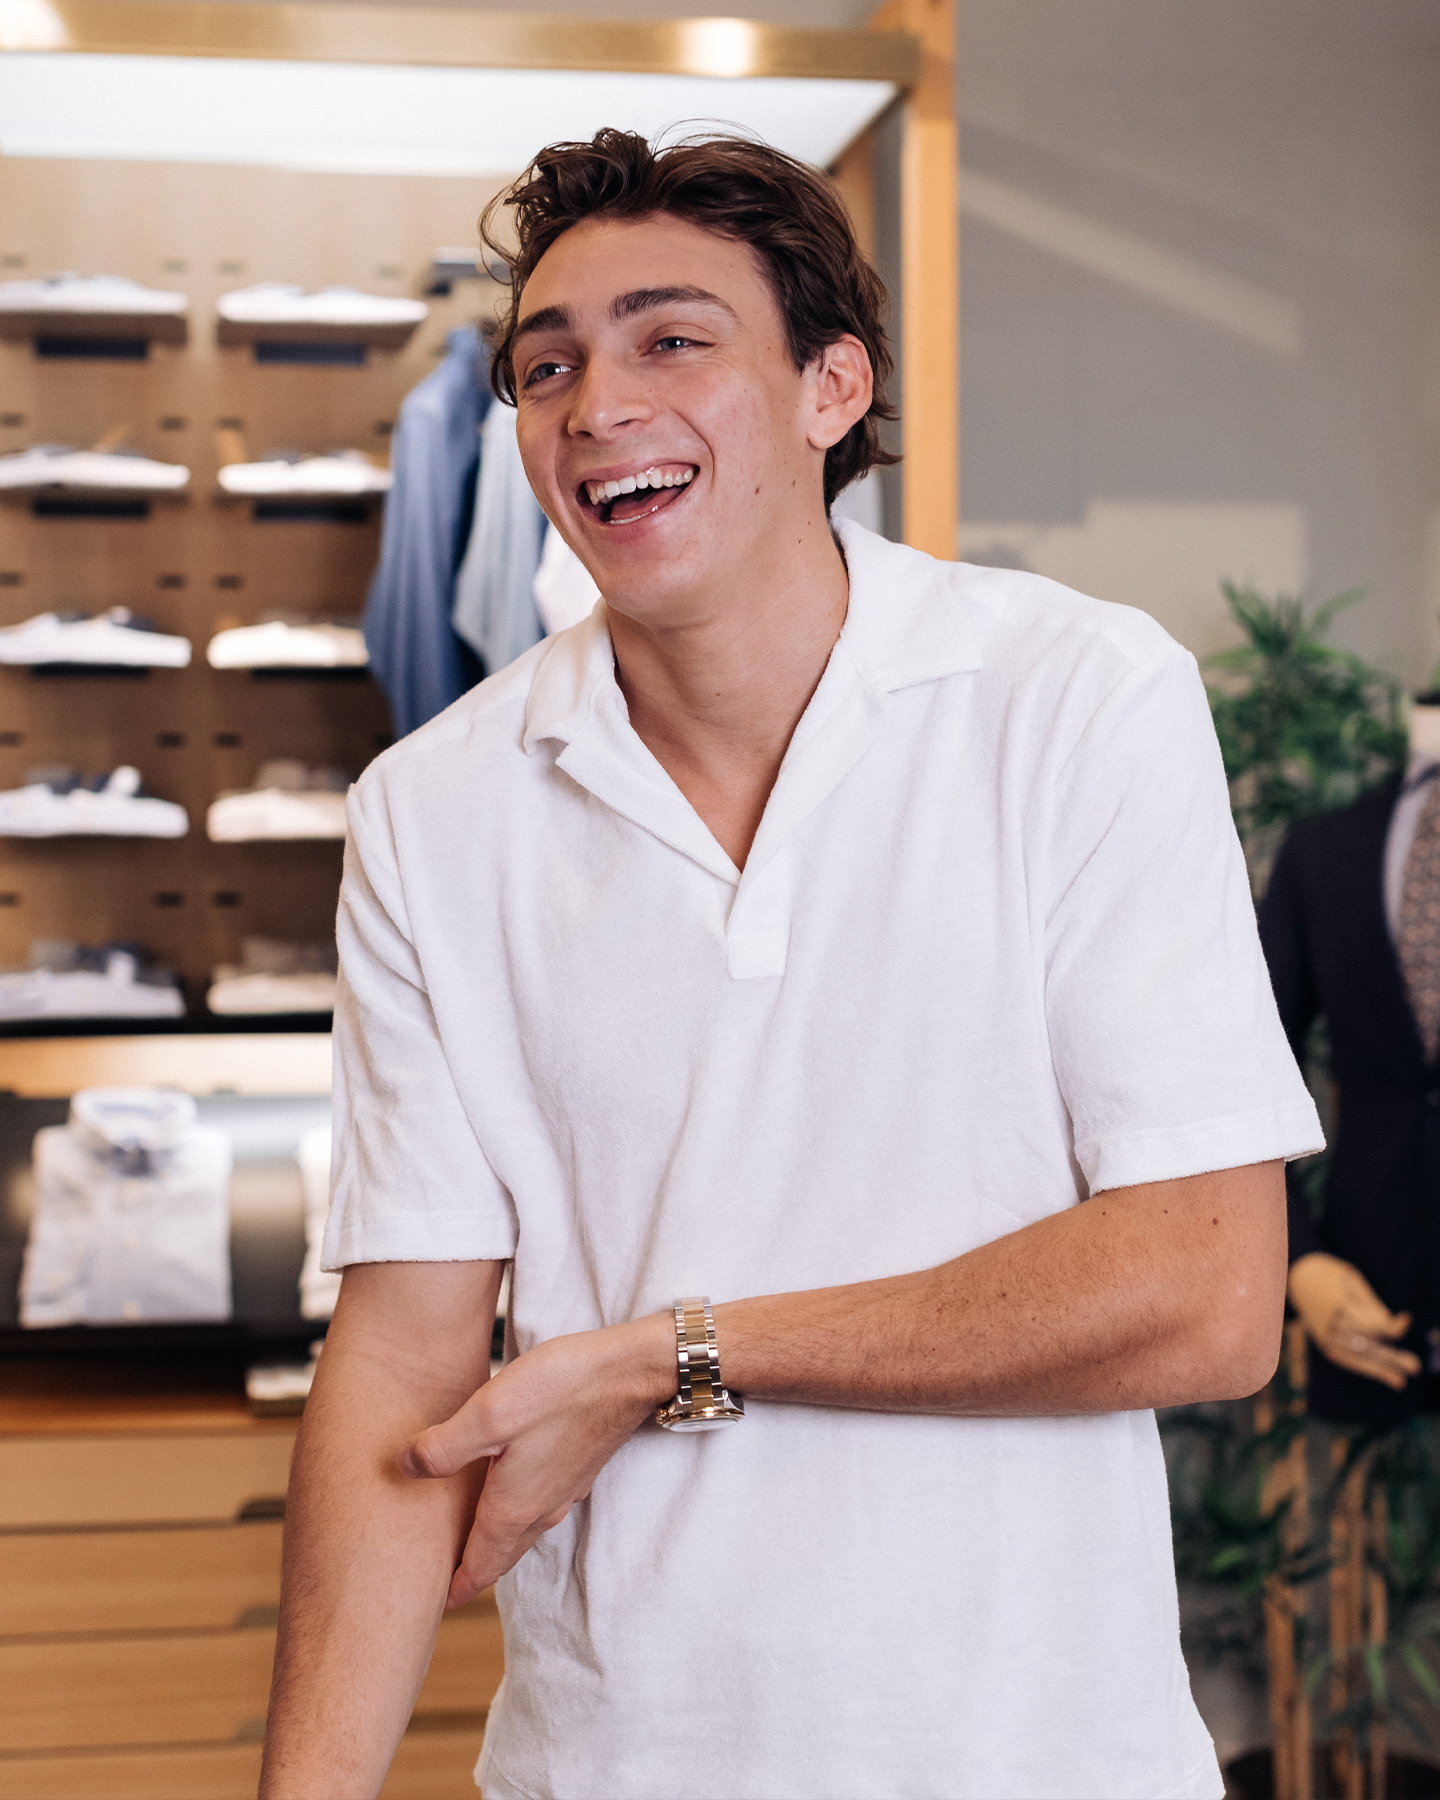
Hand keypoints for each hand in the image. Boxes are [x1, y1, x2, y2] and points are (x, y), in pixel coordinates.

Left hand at [401, 1315, 673, 1608]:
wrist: (630, 1373)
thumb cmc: (561, 1390)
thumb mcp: (488, 1415)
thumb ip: (442, 1448)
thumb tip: (402, 1468)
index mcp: (513, 1509)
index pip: (477, 1570)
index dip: (452, 1592)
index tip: (426, 1608)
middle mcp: (540, 1510)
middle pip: (498, 1558)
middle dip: (470, 1576)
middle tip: (439, 1588)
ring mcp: (562, 1491)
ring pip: (519, 1534)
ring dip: (492, 1547)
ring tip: (465, 1544)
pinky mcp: (575, 1468)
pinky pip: (537, 1508)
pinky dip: (514, 1517)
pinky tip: (505, 1493)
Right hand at [1287, 1252, 1421, 1390]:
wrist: (1296, 1276)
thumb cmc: (1332, 1275)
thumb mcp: (1352, 1279)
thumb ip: (1370, 1306)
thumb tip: (1393, 1330)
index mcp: (1338, 1303)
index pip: (1368, 1321)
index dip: (1390, 1325)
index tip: (1405, 1319)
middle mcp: (1330, 1323)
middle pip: (1365, 1343)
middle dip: (1390, 1357)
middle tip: (1413, 1366)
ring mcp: (1325, 1335)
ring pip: (1358, 1355)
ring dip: (1381, 1368)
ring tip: (1400, 1381)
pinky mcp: (1325, 1344)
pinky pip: (1349, 1359)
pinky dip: (1368, 1368)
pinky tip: (1387, 1375)